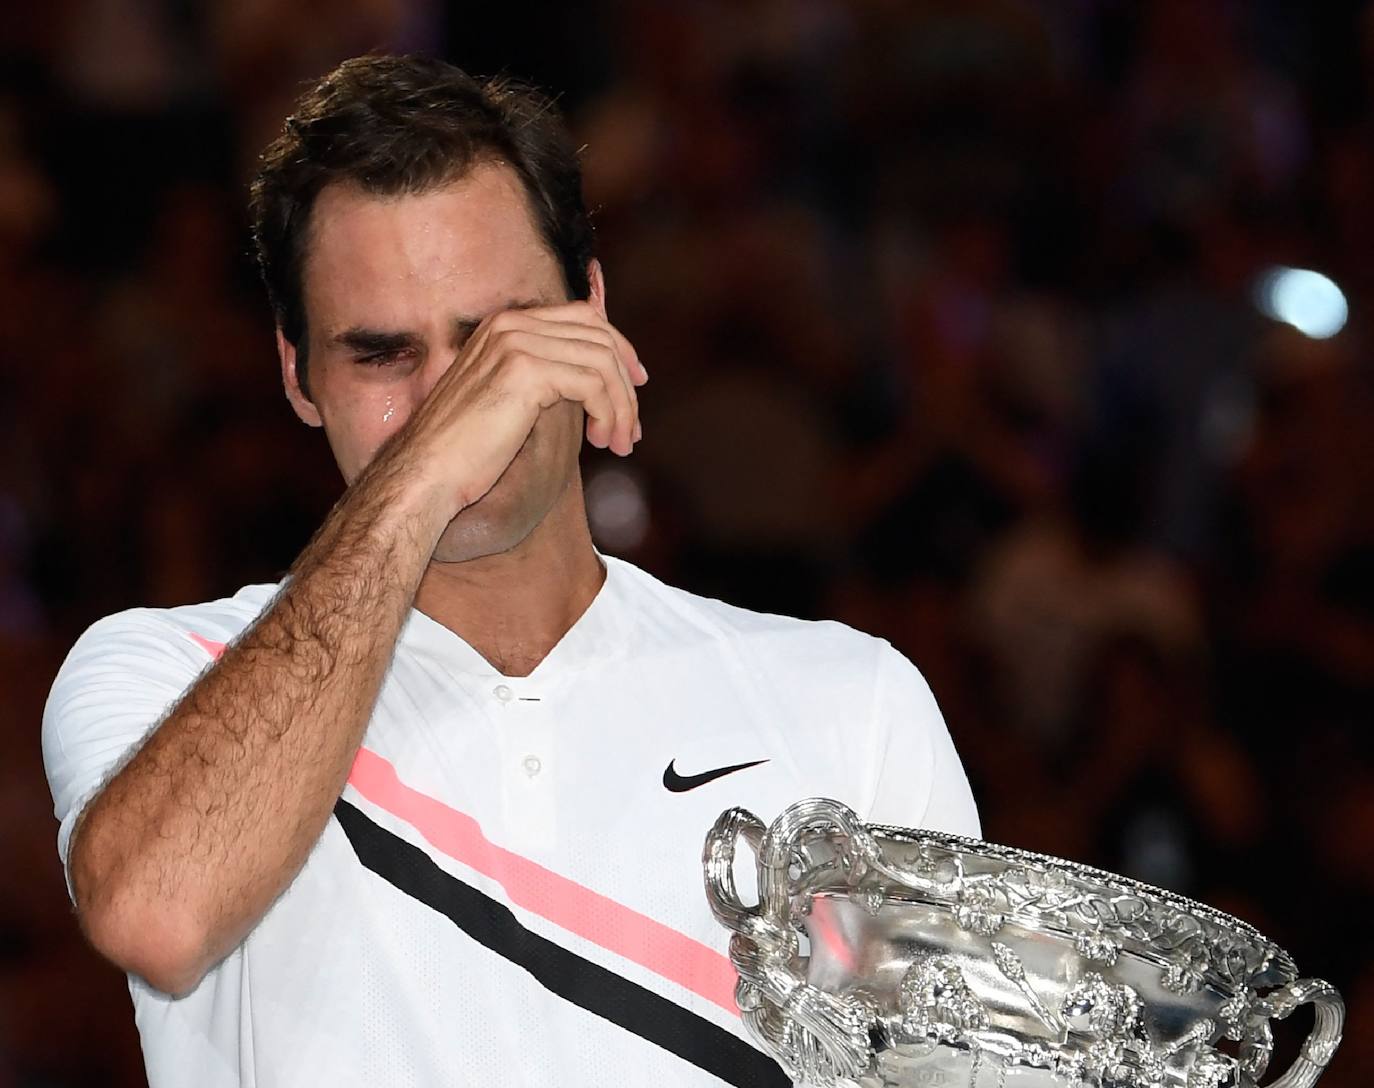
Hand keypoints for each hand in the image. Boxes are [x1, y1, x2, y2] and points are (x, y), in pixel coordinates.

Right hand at [385, 300, 646, 524]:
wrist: (427, 472)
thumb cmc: (467, 449)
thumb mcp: (511, 401)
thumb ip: (548, 379)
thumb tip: (598, 382)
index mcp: (505, 324)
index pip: (584, 317)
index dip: (620, 349)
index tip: (636, 385)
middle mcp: (511, 323)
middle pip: (600, 336)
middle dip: (626, 384)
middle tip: (631, 431)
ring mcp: (515, 342)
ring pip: (602, 362)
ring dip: (622, 407)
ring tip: (618, 444)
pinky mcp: (524, 370)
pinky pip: (593, 384)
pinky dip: (608, 413)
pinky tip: (599, 441)